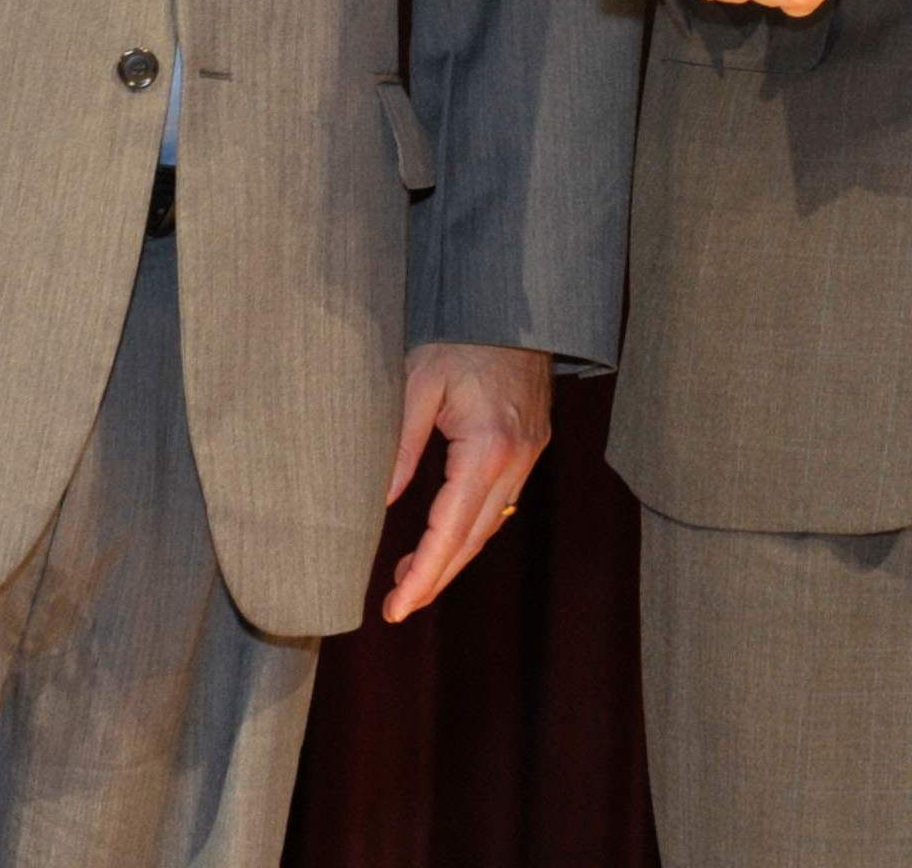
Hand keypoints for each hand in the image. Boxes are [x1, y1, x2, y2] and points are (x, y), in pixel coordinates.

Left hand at [381, 341, 554, 621]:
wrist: (510, 303)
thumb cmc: (459, 336)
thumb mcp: (415, 385)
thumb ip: (399, 448)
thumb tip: (379, 504)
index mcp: (486, 448)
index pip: (451, 531)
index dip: (423, 576)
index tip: (396, 608)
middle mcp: (515, 458)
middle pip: (474, 538)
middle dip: (436, 577)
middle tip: (397, 606)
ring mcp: (530, 452)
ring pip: (492, 523)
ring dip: (454, 554)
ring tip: (412, 576)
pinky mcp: (532, 443)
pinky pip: (503, 500)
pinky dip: (473, 526)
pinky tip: (448, 532)